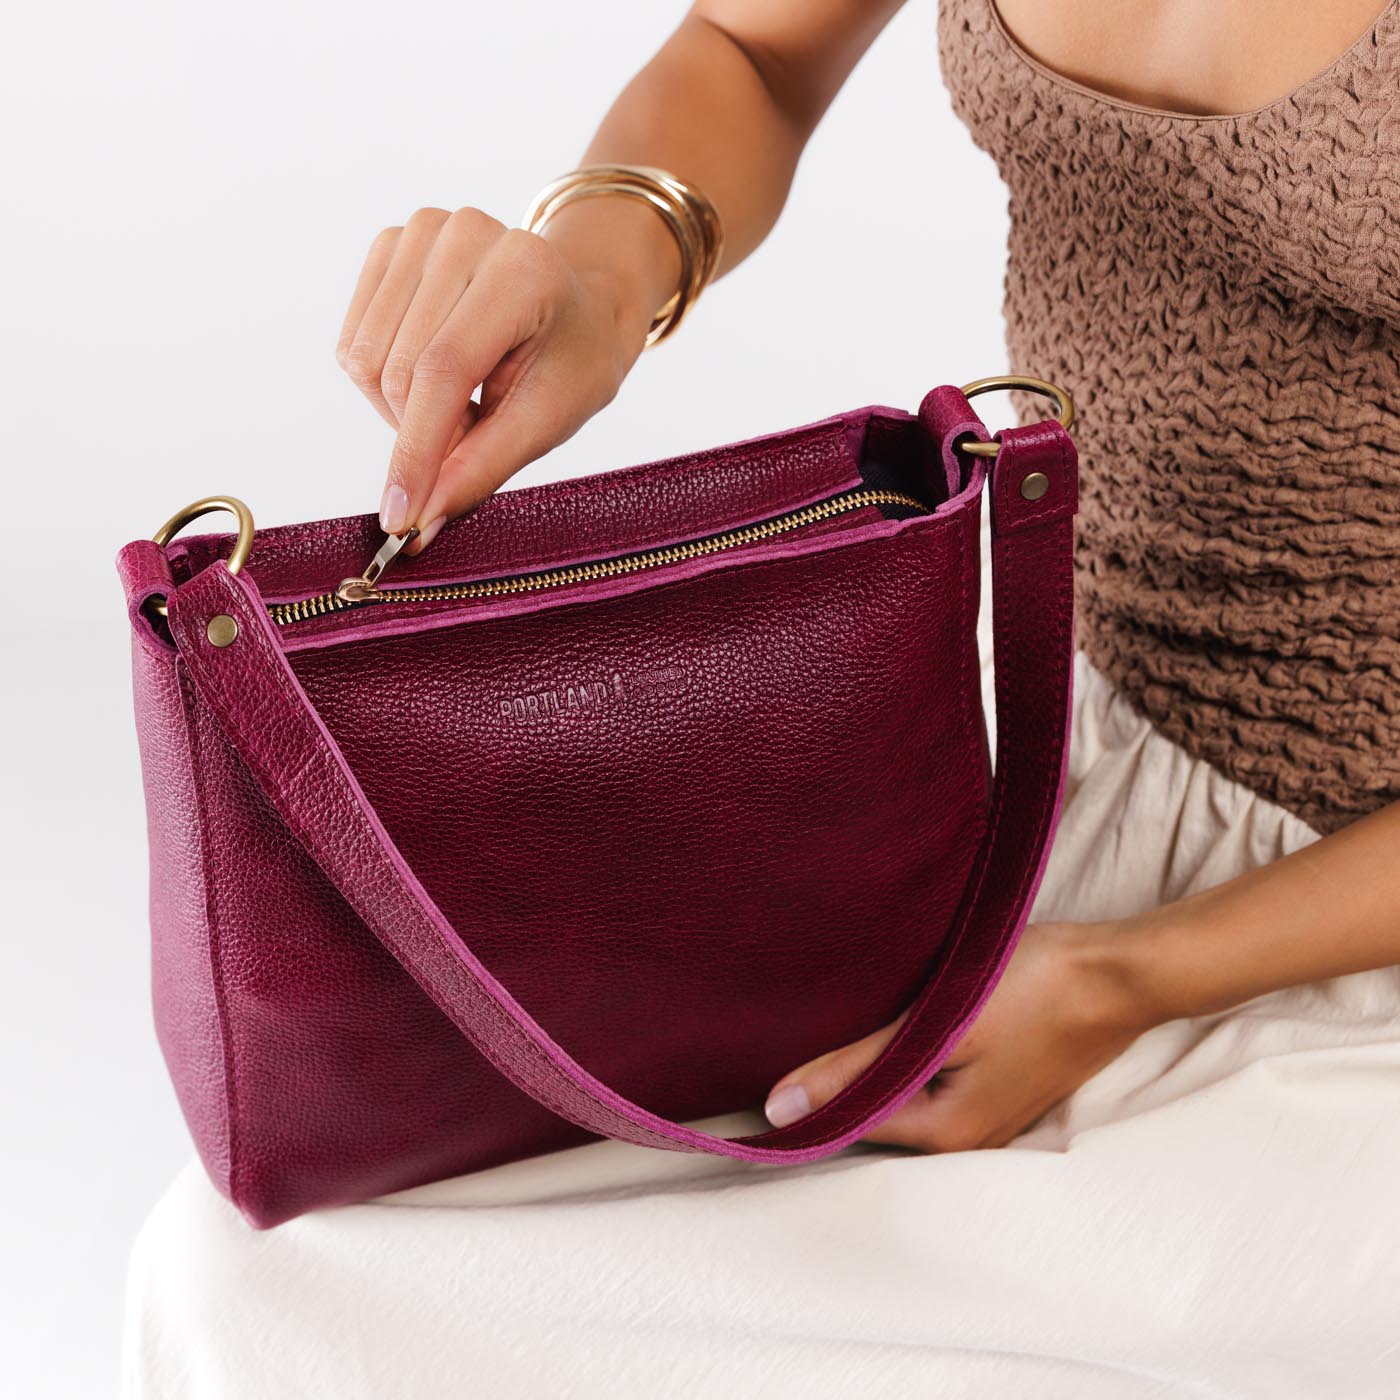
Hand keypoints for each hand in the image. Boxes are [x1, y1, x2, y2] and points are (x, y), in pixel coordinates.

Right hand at [336, 206, 652, 553]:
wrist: (581, 305)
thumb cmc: (573, 363)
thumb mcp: (547, 421)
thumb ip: (480, 469)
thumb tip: (414, 521)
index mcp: (523, 271)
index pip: (444, 369)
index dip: (417, 449)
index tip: (400, 514)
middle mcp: (467, 235)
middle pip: (398, 370)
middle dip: (423, 432)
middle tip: (470, 438)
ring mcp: (423, 231)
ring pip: (364, 359)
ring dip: (402, 409)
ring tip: (460, 403)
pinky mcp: (391, 245)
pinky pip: (353, 342)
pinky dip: (384, 382)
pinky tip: (432, 377)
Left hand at [763, 920, 1154, 1149]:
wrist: (1115, 972)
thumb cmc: (1033, 989)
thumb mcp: (937, 1024)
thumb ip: (858, 1065)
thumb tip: (781, 1106)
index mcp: (948, 1134)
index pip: (848, 1128)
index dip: (803, 1101)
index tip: (758, 1075)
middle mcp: (967, 1139)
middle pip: (875, 1119)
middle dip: (835, 1087)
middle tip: (784, 1044)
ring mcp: (988, 1116)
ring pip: (903, 1100)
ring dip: (870, 1073)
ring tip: (826, 1033)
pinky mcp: (999, 1086)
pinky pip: (931, 1085)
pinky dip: (904, 1064)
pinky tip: (887, 1032)